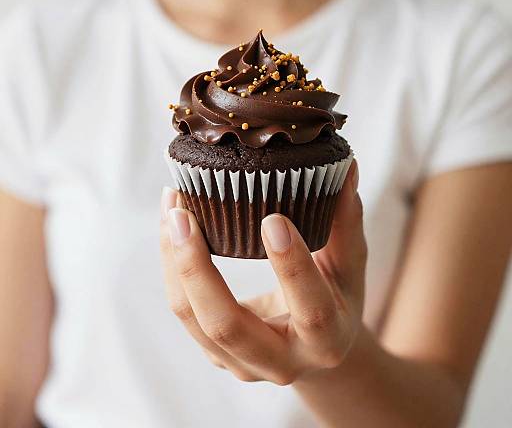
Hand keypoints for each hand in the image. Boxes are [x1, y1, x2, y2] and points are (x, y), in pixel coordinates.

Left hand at [160, 161, 366, 384]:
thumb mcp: (349, 269)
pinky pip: (184, 309)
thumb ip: (346, 223)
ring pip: (192, 317)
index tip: (273, 219)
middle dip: (197, 270)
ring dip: (174, 261)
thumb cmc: (336, 303)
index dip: (292, 267)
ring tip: (172, 208)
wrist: (315, 352)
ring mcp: (240, 362)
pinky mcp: (216, 352)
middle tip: (183, 214)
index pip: (311, 310)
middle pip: (227, 327)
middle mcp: (280, 363)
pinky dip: (172, 266)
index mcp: (326, 342)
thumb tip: (347, 168)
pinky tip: (172, 227)